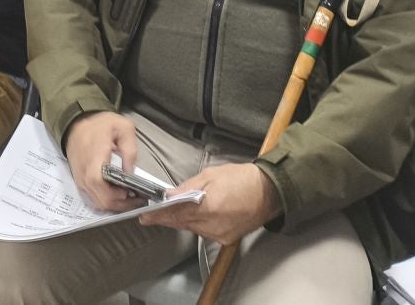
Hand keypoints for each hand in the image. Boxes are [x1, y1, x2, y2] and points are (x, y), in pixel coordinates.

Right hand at [65, 112, 143, 211]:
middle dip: (122, 203)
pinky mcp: (80, 181)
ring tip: (131, 197)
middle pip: (102, 200)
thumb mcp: (123, 127)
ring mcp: (81, 179)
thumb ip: (130, 150)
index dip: (117, 193)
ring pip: (98, 203)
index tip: (133, 192)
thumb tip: (131, 173)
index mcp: (95, 157)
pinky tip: (119, 193)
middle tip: (138, 198)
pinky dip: (108, 200)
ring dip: (116, 204)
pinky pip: (94, 197)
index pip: (100, 183)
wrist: (76, 122)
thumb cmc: (99, 124)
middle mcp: (85, 172)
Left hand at [141, 163, 278, 246]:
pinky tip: (193, 216)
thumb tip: (170, 195)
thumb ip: (188, 187)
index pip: (176, 214)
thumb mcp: (212, 175)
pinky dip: (196, 224)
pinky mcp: (226, 239)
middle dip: (167, 218)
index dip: (159, 216)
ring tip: (171, 212)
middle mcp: (212, 225)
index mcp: (208, 207)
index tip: (145, 217)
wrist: (269, 192)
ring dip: (181, 221)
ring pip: (192, 229)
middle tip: (153, 214)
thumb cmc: (242, 179)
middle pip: (182, 224)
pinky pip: (204, 232)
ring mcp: (220, 234)